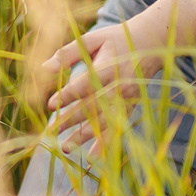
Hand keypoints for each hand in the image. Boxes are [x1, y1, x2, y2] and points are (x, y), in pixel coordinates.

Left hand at [43, 12, 180, 141]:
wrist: (152, 44)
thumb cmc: (115, 40)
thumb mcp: (92, 39)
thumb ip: (67, 53)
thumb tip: (43, 68)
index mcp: (108, 66)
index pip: (86, 84)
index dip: (68, 96)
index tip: (49, 105)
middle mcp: (119, 86)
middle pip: (93, 106)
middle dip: (70, 120)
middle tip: (50, 131)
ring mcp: (127, 99)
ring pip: (104, 122)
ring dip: (84, 136)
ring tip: (65, 148)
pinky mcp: (130, 108)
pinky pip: (117, 128)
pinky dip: (105, 143)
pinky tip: (92, 156)